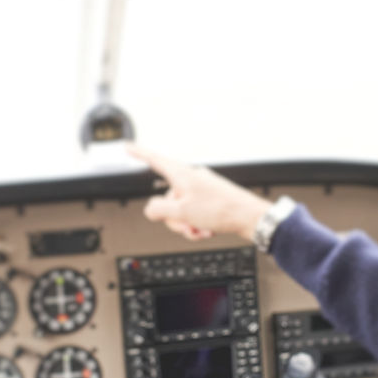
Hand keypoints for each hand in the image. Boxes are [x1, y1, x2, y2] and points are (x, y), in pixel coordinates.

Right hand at [129, 144, 274, 240]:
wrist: (249, 217)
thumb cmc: (221, 209)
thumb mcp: (181, 212)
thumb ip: (157, 210)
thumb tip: (150, 209)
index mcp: (181, 174)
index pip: (154, 159)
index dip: (139, 153)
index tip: (128, 146)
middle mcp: (190, 178)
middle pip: (166, 198)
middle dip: (173, 218)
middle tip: (186, 226)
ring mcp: (201, 189)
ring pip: (180, 209)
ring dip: (187, 225)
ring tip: (200, 230)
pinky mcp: (209, 199)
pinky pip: (194, 214)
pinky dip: (197, 225)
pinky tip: (206, 230)